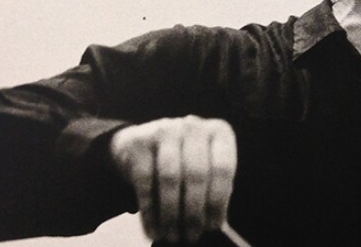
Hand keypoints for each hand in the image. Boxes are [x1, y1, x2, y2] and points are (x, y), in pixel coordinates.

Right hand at [109, 116, 236, 243]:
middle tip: (191, 236)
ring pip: (170, 178)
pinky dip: (150, 211)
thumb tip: (213, 224)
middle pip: (196, 174)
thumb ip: (213, 190)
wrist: (142, 143)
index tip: (213, 226)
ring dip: (171, 213)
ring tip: (171, 236)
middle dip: (194, 211)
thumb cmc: (183, 161)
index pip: (222, 168)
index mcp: (218, 132)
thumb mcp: (205, 167)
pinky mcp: (138, 141)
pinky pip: (145, 181)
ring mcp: (165, 129)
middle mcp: (193, 125)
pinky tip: (153, 229)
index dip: (218, 200)